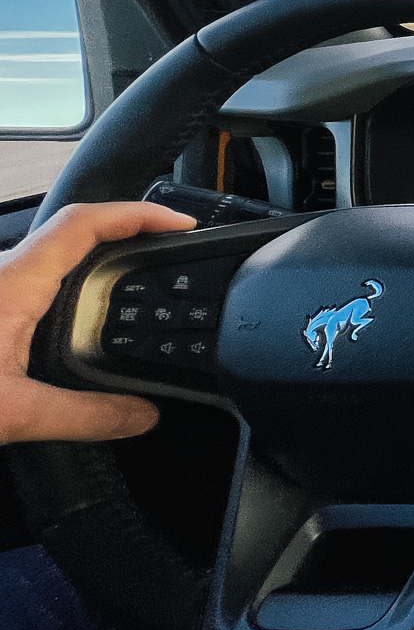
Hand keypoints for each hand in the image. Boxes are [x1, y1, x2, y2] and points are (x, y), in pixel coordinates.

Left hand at [0, 202, 196, 443]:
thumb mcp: (10, 414)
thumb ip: (84, 415)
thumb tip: (142, 415)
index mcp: (14, 283)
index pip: (86, 223)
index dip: (139, 213)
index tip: (180, 222)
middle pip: (71, 236)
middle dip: (124, 236)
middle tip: (166, 255)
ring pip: (46, 264)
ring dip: (90, 268)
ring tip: (131, 292)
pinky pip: (26, 291)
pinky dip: (61, 298)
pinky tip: (70, 335)